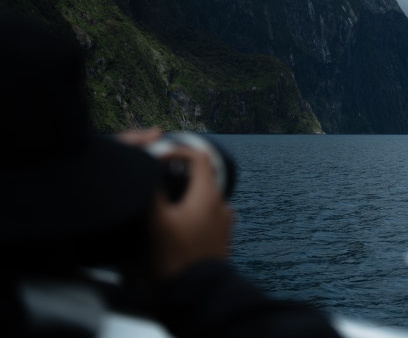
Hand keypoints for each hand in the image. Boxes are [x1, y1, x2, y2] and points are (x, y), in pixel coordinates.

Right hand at [149, 143, 234, 279]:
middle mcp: (221, 204)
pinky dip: (194, 209)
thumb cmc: (176, 257)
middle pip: (203, 176)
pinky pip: (209, 213)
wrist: (197, 292)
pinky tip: (179, 221)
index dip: (178, 150)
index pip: (199, 157)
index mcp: (208, 195)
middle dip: (181, 171)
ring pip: (206, 195)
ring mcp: (224, 221)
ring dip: (188, 192)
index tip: (159, 157)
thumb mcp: (157, 222)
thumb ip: (153, 192)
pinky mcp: (222, 236)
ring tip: (167, 199)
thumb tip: (148, 173)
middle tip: (159, 175)